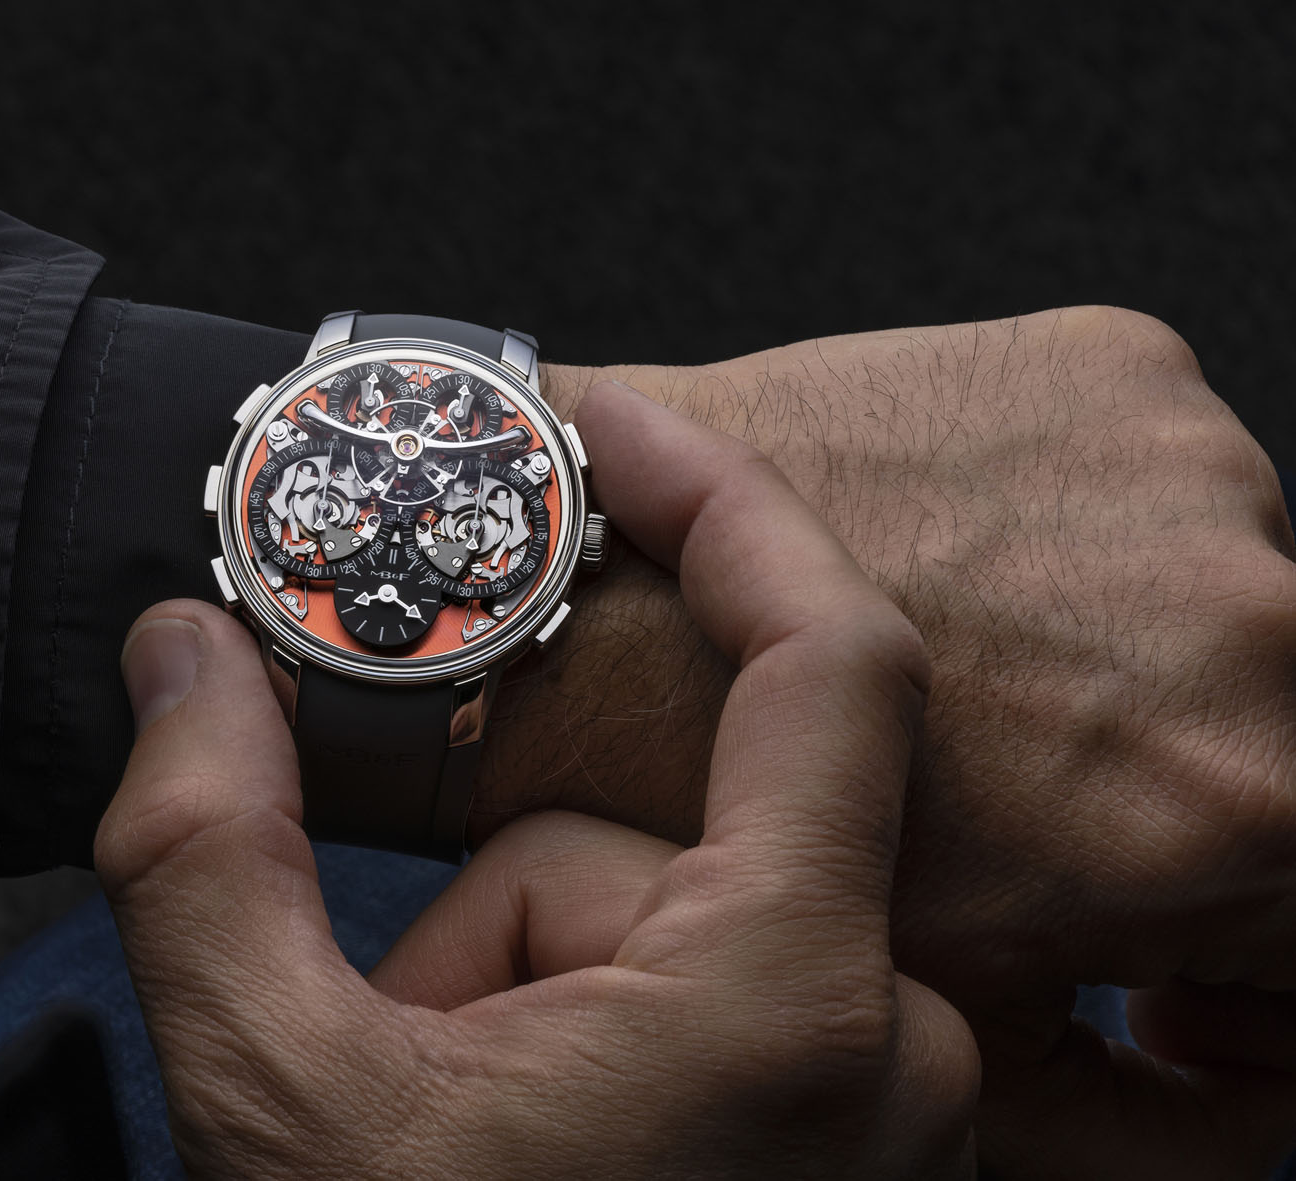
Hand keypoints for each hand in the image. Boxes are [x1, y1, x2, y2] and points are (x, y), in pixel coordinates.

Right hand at [95, 411, 976, 1177]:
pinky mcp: (836, 1125)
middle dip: (500, 901)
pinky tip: (513, 1133)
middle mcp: (884, 1047)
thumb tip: (174, 657)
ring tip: (454, 1120)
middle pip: (658, 825)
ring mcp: (873, 1098)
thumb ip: (206, 846)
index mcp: (787, 1007)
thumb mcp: (271, 1095)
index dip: (722, 498)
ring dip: (521, 977)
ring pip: (663, 908)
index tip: (616, 421)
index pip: (832, 658)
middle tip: (412, 1032)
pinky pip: (702, 980)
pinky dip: (579, 1019)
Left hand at [485, 310, 1295, 1176]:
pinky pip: (1152, 470)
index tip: (1179, 971)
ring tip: (978, 675)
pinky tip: (956, 567)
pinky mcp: (1119, 363)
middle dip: (1192, 786)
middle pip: (1280, 721)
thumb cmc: (743, 837)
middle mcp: (1259, 622)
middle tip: (1050, 803)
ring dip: (1140, 645)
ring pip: (1222, 589)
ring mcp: (1192, 469)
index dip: (1254, 951)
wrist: (594, 607)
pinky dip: (1086, 520)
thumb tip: (1242, 1082)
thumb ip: (1164, 1117)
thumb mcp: (969, 1039)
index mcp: (1253, 800)